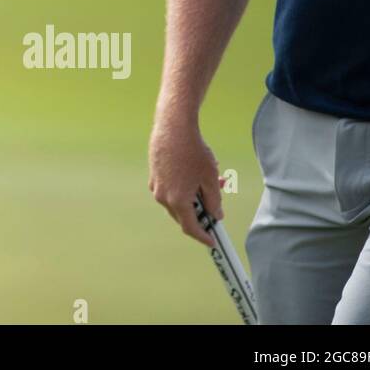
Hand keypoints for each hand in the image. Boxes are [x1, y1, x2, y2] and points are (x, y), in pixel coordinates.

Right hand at [149, 116, 222, 247]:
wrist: (173, 127)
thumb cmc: (193, 152)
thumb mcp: (210, 178)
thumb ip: (214, 202)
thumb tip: (215, 215)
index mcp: (178, 200)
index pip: (191, 228)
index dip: (203, 237)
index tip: (212, 242)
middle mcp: (163, 196)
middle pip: (183, 216)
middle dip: (200, 215)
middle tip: (215, 209)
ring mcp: (156, 186)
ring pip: (176, 202)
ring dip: (192, 200)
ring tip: (210, 183)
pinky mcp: (154, 175)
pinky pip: (169, 190)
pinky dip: (182, 189)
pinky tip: (194, 175)